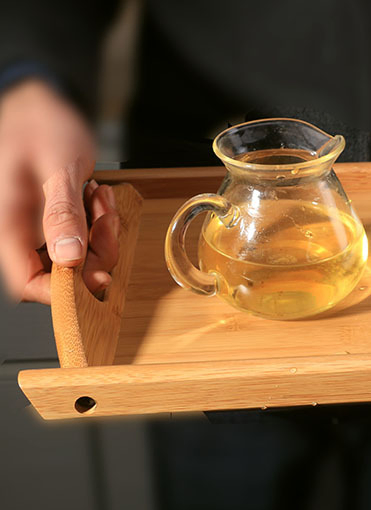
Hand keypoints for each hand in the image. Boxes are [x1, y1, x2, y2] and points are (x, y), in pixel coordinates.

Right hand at [0, 79, 118, 302]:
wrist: (42, 101)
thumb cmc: (41, 125)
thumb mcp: (57, 168)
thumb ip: (61, 212)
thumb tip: (68, 258)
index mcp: (9, 223)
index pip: (27, 282)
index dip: (61, 290)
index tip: (95, 276)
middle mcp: (22, 230)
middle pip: (61, 271)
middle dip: (93, 250)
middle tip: (104, 217)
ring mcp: (39, 225)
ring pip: (78, 254)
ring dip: (99, 232)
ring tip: (98, 195)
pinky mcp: (56, 218)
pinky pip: (82, 234)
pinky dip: (97, 220)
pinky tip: (96, 193)